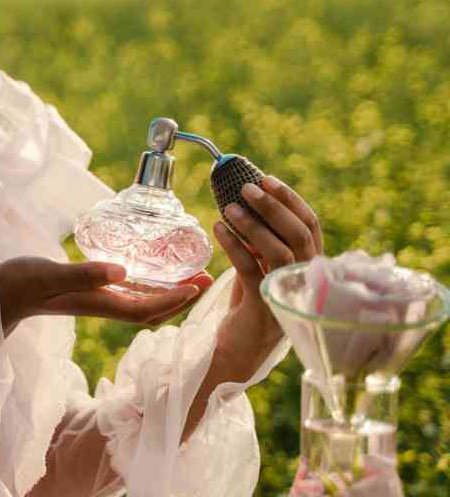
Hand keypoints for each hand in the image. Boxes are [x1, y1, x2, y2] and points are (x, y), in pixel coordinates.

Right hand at [0, 256, 212, 336]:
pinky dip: (145, 285)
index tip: (198, 286)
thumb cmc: (18, 283)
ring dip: (167, 292)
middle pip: (150, 309)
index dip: (175, 300)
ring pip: (140, 302)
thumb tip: (122, 272)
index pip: (146, 308)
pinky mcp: (84, 291)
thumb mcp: (50, 274)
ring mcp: (92, 299)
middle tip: (205, 279)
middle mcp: (100, 304)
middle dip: (180, 298)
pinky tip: (147, 270)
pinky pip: (124, 292)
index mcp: (97, 303)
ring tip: (187, 274)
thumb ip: (83, 273)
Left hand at [212, 173, 323, 369]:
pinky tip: (218, 228)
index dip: (291, 200)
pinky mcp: (264, 307)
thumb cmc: (249, 305)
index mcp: (308, 266)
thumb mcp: (260, 267)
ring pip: (278, 251)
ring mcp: (287, 294)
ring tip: (229, 207)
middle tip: (247, 187)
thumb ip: (261, 242)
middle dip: (274, 206)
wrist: (238, 350)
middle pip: (300, 235)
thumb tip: (246, 201)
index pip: (311, 226)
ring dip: (253, 224)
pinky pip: (251, 269)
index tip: (267, 179)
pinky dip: (234, 245)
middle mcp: (305, 280)